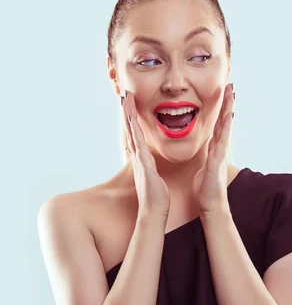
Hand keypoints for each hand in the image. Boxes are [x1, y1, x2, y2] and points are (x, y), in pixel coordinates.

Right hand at [122, 90, 169, 218]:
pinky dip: (134, 133)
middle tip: (123, 93)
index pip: (135, 133)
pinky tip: (132, 122)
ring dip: (128, 116)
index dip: (131, 117)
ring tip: (125, 100)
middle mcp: (137, 156)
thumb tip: (148, 161)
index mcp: (141, 157)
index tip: (130, 102)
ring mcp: (139, 160)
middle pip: (130, 129)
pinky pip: (138, 145)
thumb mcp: (153, 175)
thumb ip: (150, 166)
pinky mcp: (143, 166)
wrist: (155, 210)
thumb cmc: (156, 195)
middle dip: (126, 111)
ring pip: (132, 133)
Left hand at [192, 83, 234, 214]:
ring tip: (232, 95)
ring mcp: (220, 153)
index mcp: (214, 149)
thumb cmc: (206, 189)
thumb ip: (207, 158)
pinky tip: (228, 117)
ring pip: (226, 127)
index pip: (218, 124)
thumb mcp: (204, 168)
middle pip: (225, 121)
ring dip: (229, 110)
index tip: (223, 93)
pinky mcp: (217, 160)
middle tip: (231, 85)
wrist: (211, 205)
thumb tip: (208, 153)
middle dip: (228, 103)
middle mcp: (220, 148)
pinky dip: (225, 128)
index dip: (221, 109)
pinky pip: (221, 140)